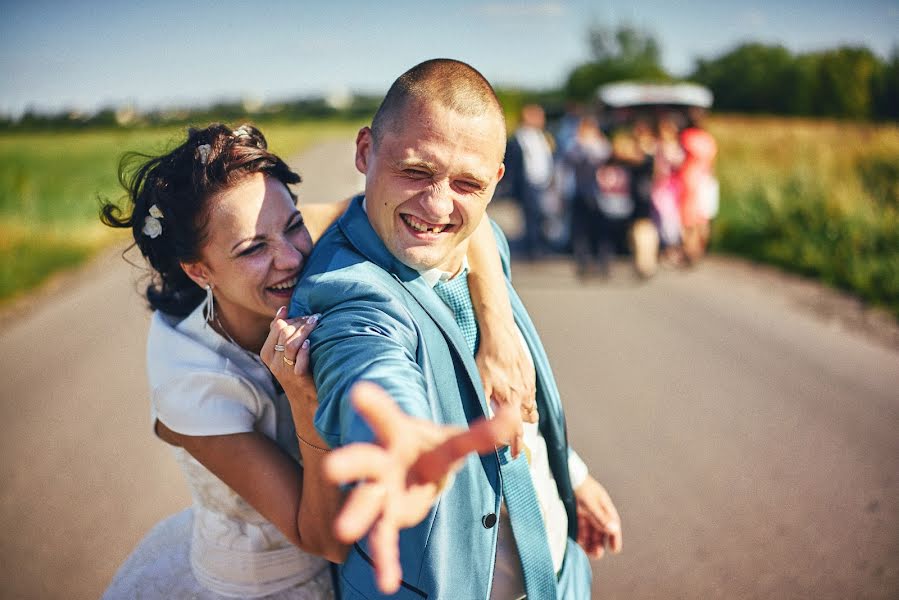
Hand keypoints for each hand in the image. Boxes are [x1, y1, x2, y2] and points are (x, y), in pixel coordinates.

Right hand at [260, 307, 319, 419]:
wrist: (305, 399)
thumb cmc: (296, 370)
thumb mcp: (284, 352)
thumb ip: (281, 333)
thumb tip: (283, 309)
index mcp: (267, 353)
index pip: (276, 327)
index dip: (292, 318)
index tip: (305, 314)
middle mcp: (273, 362)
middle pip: (283, 334)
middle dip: (299, 322)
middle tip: (314, 317)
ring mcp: (284, 371)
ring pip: (289, 345)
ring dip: (304, 331)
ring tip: (315, 322)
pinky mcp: (297, 379)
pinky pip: (298, 362)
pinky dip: (304, 351)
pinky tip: (310, 343)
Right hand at [324, 382, 517, 593]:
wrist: (417, 471)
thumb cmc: (432, 449)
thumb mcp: (456, 440)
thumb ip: (483, 432)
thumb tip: (515, 412)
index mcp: (396, 435)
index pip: (387, 418)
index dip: (374, 406)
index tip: (358, 392)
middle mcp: (382, 462)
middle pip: (365, 460)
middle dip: (349, 464)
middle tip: (331, 469)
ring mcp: (382, 491)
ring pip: (366, 502)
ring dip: (357, 515)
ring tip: (344, 531)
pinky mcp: (389, 518)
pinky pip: (385, 539)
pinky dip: (386, 560)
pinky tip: (387, 582)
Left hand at [475, 319, 537, 457]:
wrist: (501, 334)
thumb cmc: (488, 358)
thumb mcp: (480, 383)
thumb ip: (484, 404)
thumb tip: (486, 422)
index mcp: (512, 401)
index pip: (516, 430)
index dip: (515, 445)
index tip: (514, 456)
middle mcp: (524, 394)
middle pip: (527, 421)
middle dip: (520, 430)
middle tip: (514, 437)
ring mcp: (529, 383)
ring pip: (532, 407)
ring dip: (526, 415)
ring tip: (517, 418)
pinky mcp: (530, 373)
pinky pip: (531, 392)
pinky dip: (527, 399)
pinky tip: (519, 395)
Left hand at [574, 475, 621, 558]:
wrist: (564, 474)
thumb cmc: (580, 486)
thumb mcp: (591, 503)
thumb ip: (601, 517)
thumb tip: (614, 529)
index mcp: (604, 506)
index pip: (612, 524)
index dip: (614, 537)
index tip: (614, 550)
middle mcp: (596, 511)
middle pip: (600, 531)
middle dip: (600, 543)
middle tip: (597, 554)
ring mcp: (585, 513)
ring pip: (589, 532)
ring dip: (590, 542)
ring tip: (588, 552)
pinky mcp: (574, 514)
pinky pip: (579, 529)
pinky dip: (580, 537)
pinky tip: (579, 544)